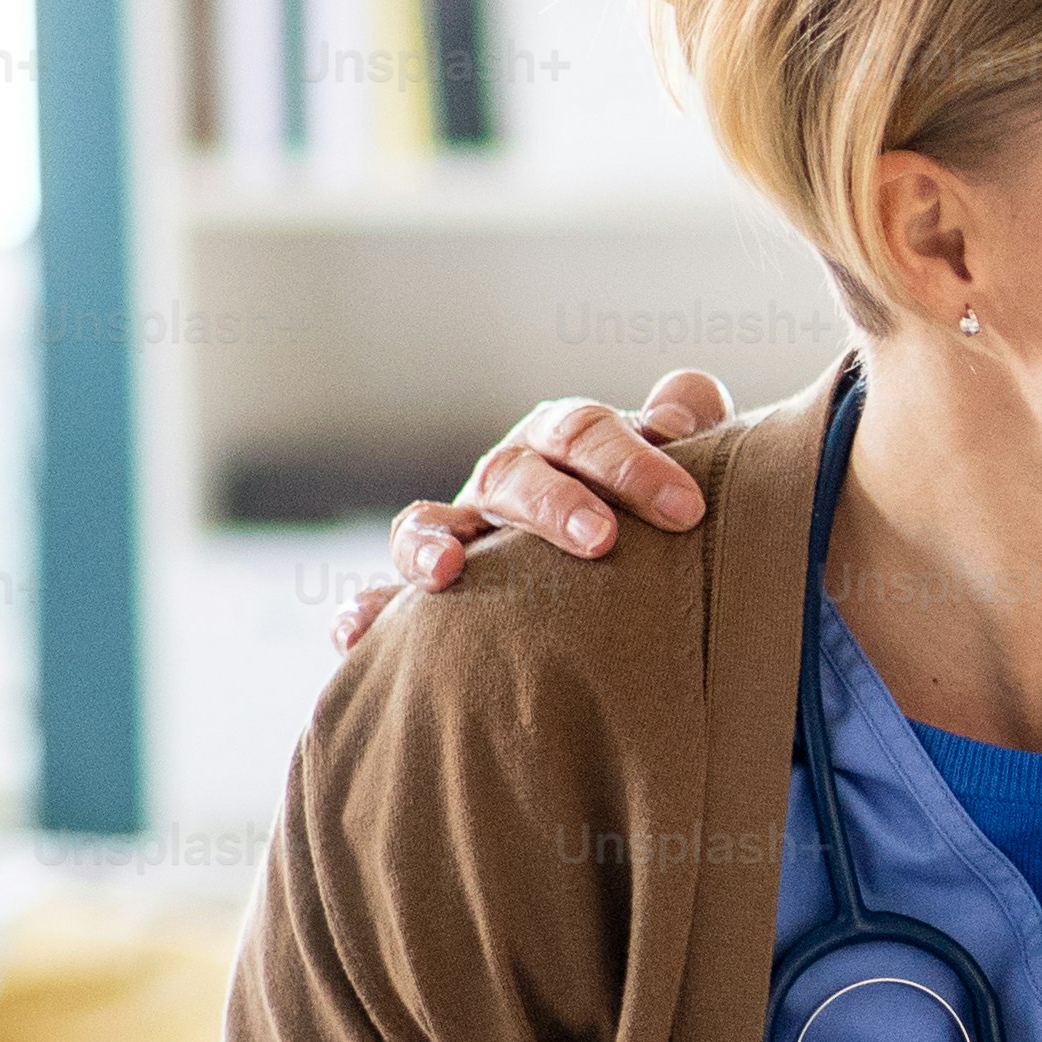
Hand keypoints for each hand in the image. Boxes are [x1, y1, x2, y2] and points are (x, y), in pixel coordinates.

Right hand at [326, 371, 730, 651]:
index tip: (685, 509)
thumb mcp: (671, 455)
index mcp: (559, 443)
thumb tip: (684, 404)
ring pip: (426, 523)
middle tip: (601, 541)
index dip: (632, 465)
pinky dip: (365, 612)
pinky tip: (355, 636)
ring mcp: (457, 532)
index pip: (585, 435)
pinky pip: (381, 598)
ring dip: (430, 543)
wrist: (606, 549)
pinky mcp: (424, 589)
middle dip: (554, 505)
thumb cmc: (644, 500)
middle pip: (513, 475)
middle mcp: (502, 479)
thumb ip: (686, 417)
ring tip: (446, 573)